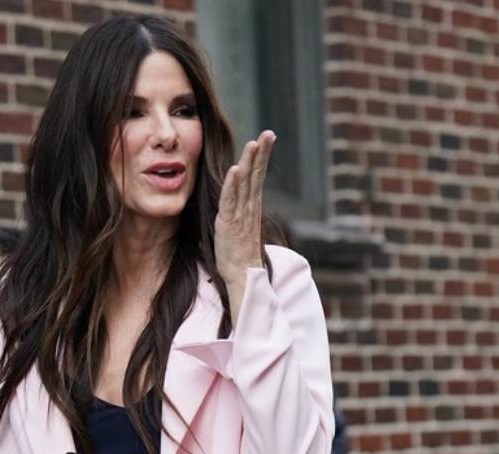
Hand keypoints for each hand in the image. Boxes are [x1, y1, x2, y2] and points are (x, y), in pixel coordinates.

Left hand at [215, 130, 274, 281]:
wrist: (242, 276)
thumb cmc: (239, 253)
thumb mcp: (239, 225)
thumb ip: (240, 210)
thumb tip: (237, 197)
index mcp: (251, 206)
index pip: (258, 176)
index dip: (262, 156)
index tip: (267, 137)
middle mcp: (249, 207)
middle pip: (256, 174)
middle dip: (262, 153)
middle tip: (269, 133)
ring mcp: (241, 215)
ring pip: (245, 184)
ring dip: (249, 163)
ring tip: (254, 144)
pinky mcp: (229, 223)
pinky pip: (231, 201)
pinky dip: (232, 184)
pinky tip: (235, 169)